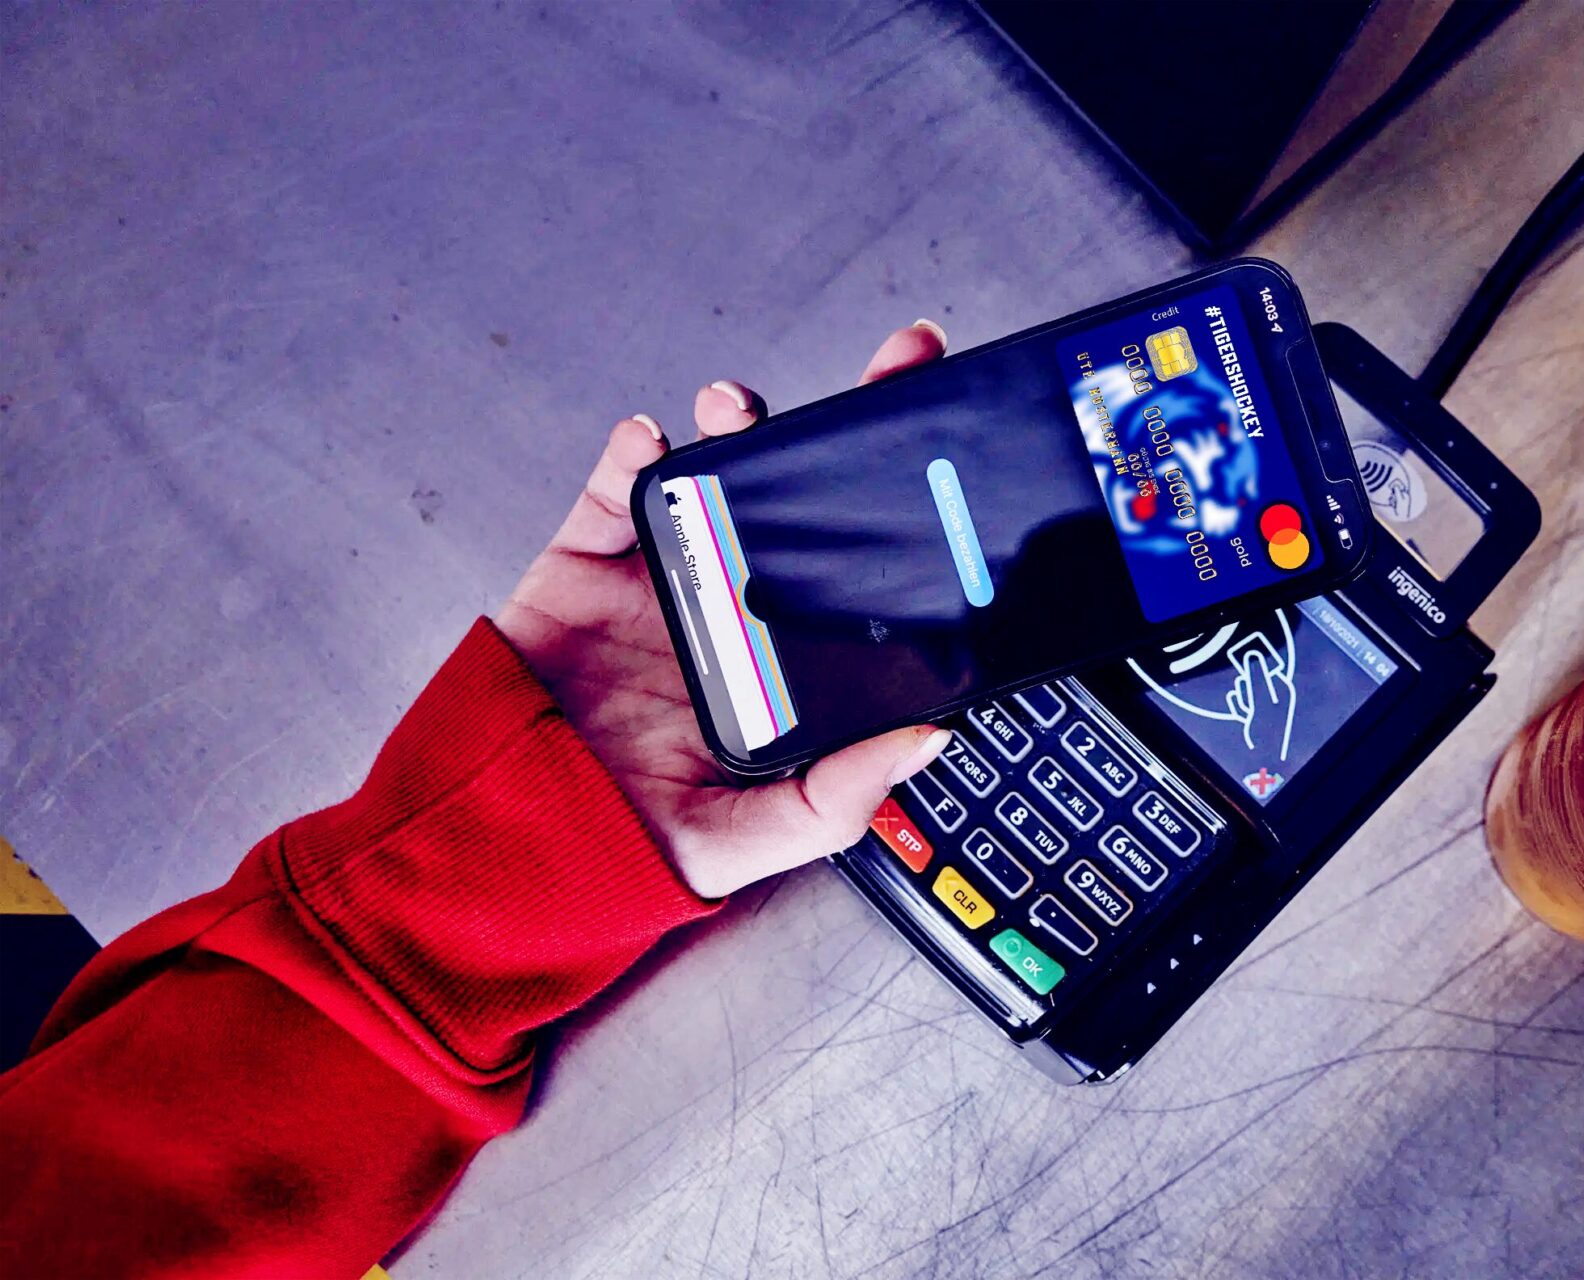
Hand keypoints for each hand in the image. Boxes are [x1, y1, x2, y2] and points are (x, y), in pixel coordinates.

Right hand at [495, 321, 953, 898]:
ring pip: (713, 477)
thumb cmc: (635, 842)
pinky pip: (613, 491)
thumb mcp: (759, 835)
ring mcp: (664, 575)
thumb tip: (929, 740)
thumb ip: (839, 795)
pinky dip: (632, 452)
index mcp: (786, 655)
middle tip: (895, 367)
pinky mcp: (588, 562)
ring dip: (736, 426)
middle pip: (802, 495)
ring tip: (741, 409)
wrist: (512, 834)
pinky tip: (651, 439)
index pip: (862, 566)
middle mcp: (735, 602)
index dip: (907, 505)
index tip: (953, 452)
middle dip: (845, 424)